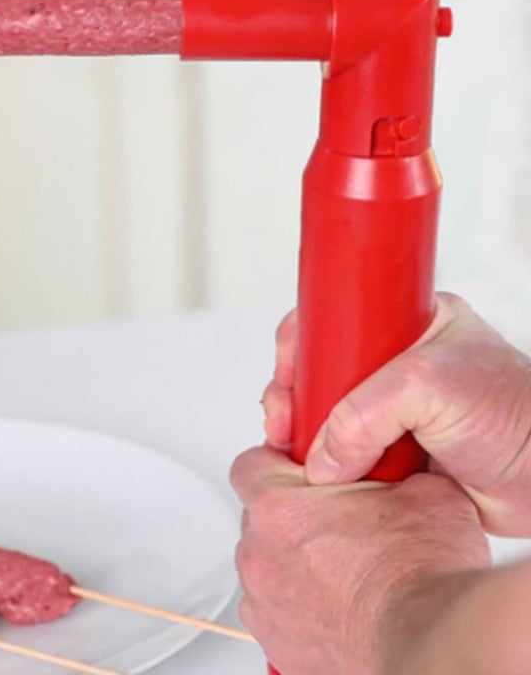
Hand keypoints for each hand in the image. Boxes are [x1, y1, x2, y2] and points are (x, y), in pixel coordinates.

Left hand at [230, 445, 489, 674]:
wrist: (435, 642)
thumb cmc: (424, 576)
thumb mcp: (425, 490)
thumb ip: (395, 466)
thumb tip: (403, 460)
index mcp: (279, 507)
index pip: (249, 465)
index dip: (276, 464)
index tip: (300, 471)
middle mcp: (260, 554)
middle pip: (258, 517)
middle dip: (290, 515)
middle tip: (334, 521)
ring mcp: (264, 601)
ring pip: (265, 565)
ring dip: (292, 561)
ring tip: (340, 568)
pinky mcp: (275, 641)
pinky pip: (273, 611)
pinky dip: (296, 606)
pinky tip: (334, 604)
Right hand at [262, 293, 530, 535]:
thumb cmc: (517, 414)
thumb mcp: (429, 386)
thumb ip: (363, 415)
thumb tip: (320, 456)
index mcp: (407, 324)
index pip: (334, 319)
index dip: (301, 344)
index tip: (286, 373)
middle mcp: (395, 363)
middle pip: (322, 369)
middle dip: (294, 394)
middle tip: (284, 421)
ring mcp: (394, 407)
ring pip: (329, 414)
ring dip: (308, 433)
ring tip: (299, 452)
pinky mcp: (395, 449)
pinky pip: (346, 451)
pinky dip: (329, 463)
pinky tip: (321, 471)